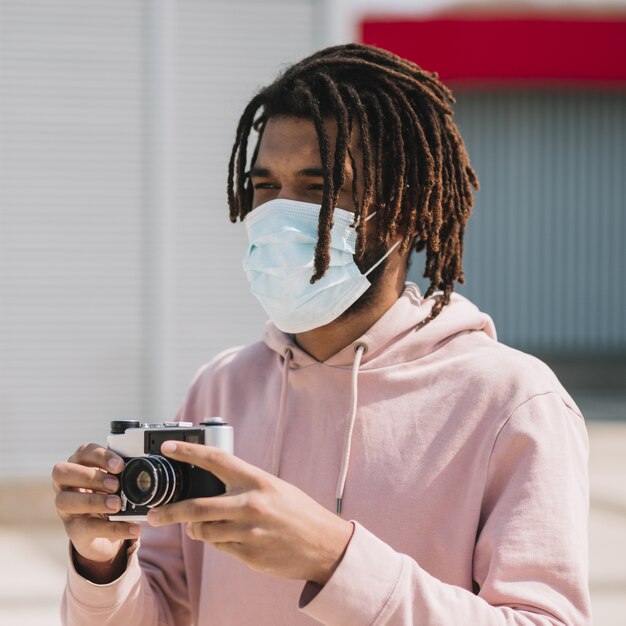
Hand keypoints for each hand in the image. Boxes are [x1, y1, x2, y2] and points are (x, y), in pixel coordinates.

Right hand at [52, 443, 140, 580]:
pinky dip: (112, 528)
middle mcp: (65, 484)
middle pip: (62, 472)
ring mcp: (65, 508)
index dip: (100, 456)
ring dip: (94, 501)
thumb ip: (124, 472)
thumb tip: (146, 464)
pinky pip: (87, 528)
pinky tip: (132, 527)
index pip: (82, 452)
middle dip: (91, 476)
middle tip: (115, 485)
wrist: (104, 529)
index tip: (120, 465)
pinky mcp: (73, 529)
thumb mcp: (116, 480)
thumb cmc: (109, 494)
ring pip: (64, 501)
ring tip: (117, 505)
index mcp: (78, 465)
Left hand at [147, 441, 353, 584]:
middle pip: (196, 506)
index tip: (167, 448)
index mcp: (256, 481)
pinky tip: (234, 538)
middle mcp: (250, 504)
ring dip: (197, 530)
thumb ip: (242, 487)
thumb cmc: (298, 512)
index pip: (216, 460)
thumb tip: (209, 488)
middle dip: (169, 512)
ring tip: (203, 526)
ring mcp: (248, 531)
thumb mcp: (273, 488)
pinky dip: (218, 541)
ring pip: (204, 531)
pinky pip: (220, 547)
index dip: (188, 452)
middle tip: (155, 515)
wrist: (324, 545)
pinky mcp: (248, 554)